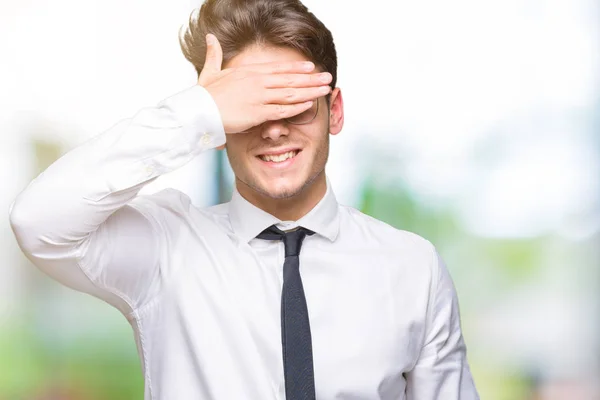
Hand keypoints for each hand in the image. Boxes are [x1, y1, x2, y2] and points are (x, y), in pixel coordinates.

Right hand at [198, 34, 331, 133]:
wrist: (199, 110)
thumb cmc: (203, 95)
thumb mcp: (210, 72)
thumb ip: (214, 55)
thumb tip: (210, 37)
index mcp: (248, 72)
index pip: (278, 68)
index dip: (296, 68)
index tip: (311, 67)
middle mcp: (257, 82)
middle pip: (290, 80)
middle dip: (311, 79)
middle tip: (327, 78)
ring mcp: (259, 97)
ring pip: (290, 93)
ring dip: (310, 91)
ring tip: (325, 89)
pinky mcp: (258, 113)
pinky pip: (282, 110)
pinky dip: (297, 107)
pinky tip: (310, 104)